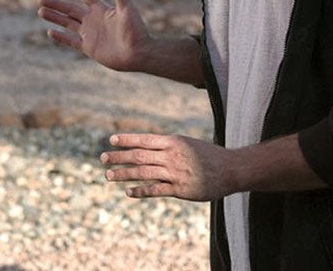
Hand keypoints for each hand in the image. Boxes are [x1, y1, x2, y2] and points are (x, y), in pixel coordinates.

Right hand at [38, 0, 150, 71]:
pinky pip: (71, 41)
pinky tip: (49, 32)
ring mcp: (90, 34)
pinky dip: (60, 37)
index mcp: (102, 9)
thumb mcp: (127, 9)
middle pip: (70, 9)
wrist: (138, 53)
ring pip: (68, 23)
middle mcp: (94, 20)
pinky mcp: (89, 47)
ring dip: (55, 17)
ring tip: (40, 11)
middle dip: (56, 4)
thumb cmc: (136, 31)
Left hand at [101, 133, 236, 200]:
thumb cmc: (208, 155)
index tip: (111, 140)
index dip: (127, 140)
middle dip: (119, 156)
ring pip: (143, 173)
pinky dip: (140, 191)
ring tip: (109, 175)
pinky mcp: (180, 189)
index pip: (144, 139)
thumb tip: (147, 147)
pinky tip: (128, 192)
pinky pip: (155, 190)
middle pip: (139, 156)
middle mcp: (172, 155)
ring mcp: (175, 173)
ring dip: (124, 174)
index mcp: (173, 142)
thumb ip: (168, 146)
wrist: (230, 169)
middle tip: (102, 158)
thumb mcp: (187, 144)